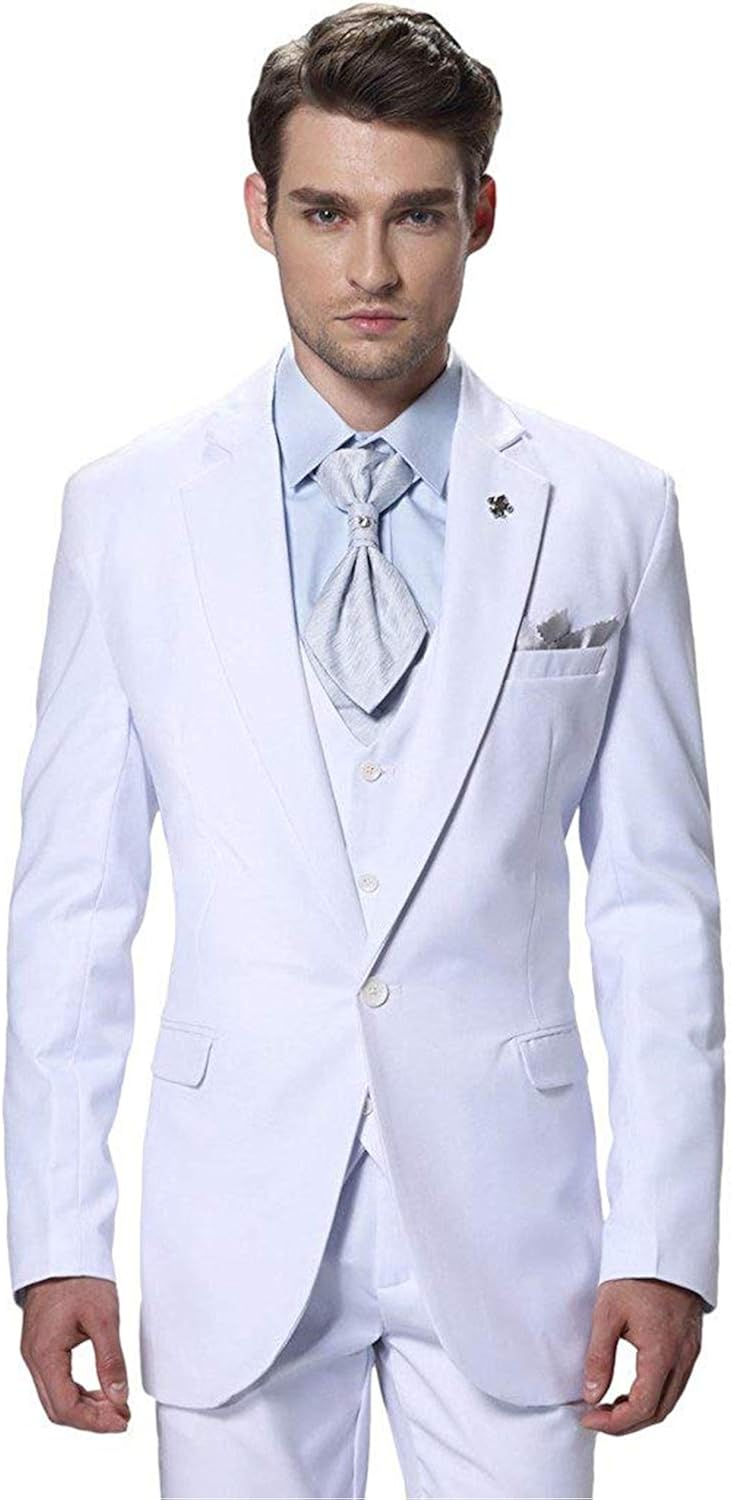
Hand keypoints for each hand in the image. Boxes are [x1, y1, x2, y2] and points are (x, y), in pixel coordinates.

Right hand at [20, 1276, 130, 1431]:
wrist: (62, 1251)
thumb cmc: (79, 1277)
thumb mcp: (104, 1317)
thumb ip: (111, 1360)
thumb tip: (120, 1397)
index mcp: (44, 1353)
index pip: (66, 1407)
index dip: (96, 1421)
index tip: (122, 1421)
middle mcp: (34, 1359)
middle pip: (58, 1409)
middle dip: (91, 1419)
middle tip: (122, 1418)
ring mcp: (35, 1354)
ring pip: (56, 1399)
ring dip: (85, 1408)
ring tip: (116, 1406)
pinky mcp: (41, 1347)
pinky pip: (56, 1383)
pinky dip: (78, 1393)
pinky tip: (100, 1391)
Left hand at [580, 1277, 702, 1433]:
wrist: (663, 1245)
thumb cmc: (635, 1274)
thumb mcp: (607, 1312)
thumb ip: (599, 1357)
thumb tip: (591, 1395)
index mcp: (662, 1354)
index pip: (642, 1408)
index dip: (614, 1423)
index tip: (588, 1418)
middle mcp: (682, 1358)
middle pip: (659, 1412)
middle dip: (626, 1423)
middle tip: (596, 1417)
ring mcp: (690, 1352)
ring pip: (669, 1400)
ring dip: (641, 1410)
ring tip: (610, 1404)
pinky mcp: (690, 1344)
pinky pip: (675, 1383)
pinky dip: (653, 1394)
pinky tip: (631, 1386)